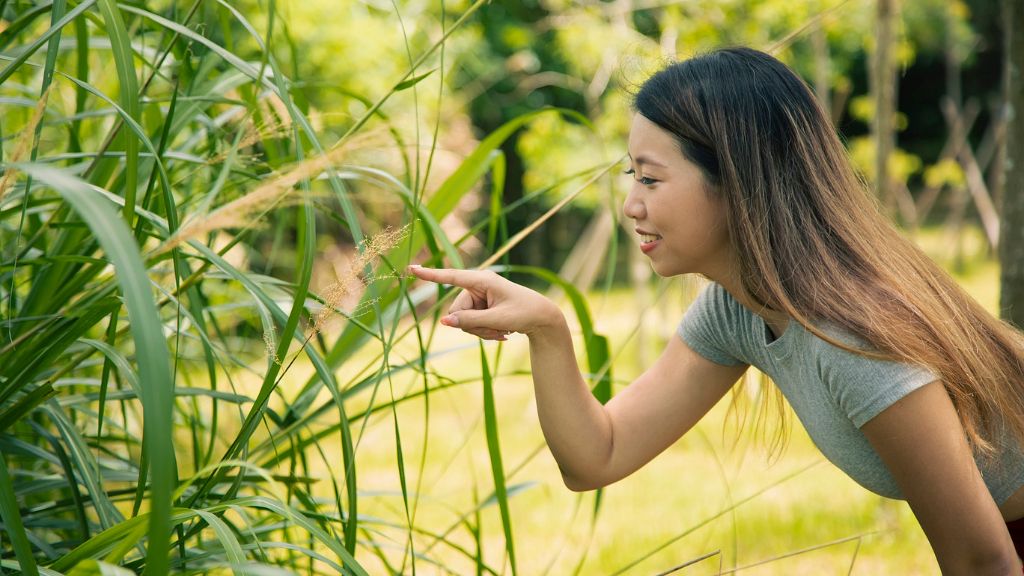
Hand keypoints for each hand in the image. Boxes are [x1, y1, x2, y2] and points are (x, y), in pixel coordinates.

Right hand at [407, 265, 563, 340]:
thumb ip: (471, 321)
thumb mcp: (498, 320)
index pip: (452, 277)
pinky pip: (471, 324)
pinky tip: (502, 334)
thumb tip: (445, 322)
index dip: (431, 275)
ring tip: (502, 333)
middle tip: (496, 332)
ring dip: (481, 332)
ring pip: (463, 321)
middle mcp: (478, 286)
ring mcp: (479, 297)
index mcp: (483, 281)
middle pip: (457, 311)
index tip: (412, 269)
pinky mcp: (482, 307)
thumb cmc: (525, 313)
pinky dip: (484, 332)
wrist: (543, 319)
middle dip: (472, 326)